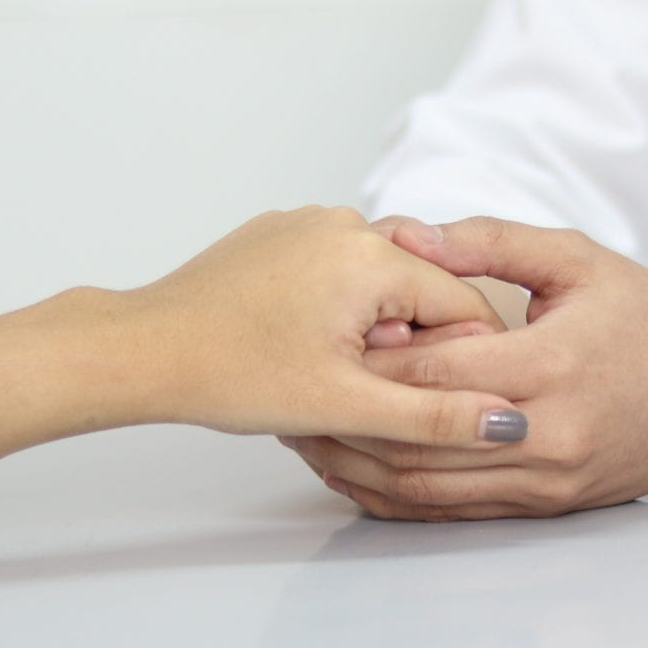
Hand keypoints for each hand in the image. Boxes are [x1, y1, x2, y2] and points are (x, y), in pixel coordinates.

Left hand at [100, 206, 525, 446]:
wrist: (140, 350)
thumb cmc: (229, 374)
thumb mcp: (345, 405)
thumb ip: (434, 417)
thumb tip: (507, 424)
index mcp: (372, 255)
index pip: (464, 306)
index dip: (463, 362)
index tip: (440, 401)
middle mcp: (344, 223)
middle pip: (419, 291)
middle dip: (407, 346)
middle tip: (356, 389)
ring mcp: (307, 223)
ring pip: (376, 283)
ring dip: (371, 329)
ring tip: (321, 370)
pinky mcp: (279, 234)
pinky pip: (335, 271)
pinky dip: (335, 309)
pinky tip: (297, 346)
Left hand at [282, 217, 647, 518]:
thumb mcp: (577, 259)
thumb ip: (490, 243)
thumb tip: (411, 234)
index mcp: (552, 364)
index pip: (437, 369)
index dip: (375, 358)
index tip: (322, 340)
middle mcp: (548, 433)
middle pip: (421, 438)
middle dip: (350, 421)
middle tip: (289, 401)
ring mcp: (549, 479)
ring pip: (430, 487)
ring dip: (363, 469)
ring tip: (308, 442)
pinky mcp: (549, 505)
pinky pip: (457, 513)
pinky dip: (401, 499)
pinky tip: (360, 477)